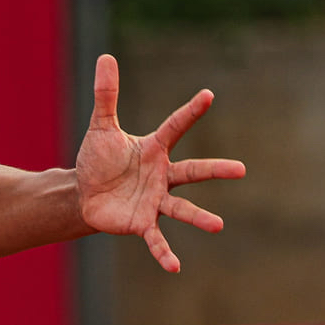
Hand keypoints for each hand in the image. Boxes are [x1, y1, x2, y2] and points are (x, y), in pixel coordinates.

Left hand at [76, 54, 245, 271]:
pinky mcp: (141, 223)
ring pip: (181, 208)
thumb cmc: (98, 159)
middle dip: (215, 170)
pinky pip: (156, 239)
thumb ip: (106, 94)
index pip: (175, 126)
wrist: (83, 193)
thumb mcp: (101, 126)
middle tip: (241, 169)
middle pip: (193, 171)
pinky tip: (174, 267)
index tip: (207, 95)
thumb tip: (105, 57)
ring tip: (218, 225)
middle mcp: (162, 176)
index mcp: (154, 149)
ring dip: (199, 218)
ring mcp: (154, 201)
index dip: (190, 111)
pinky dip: (164, 252)